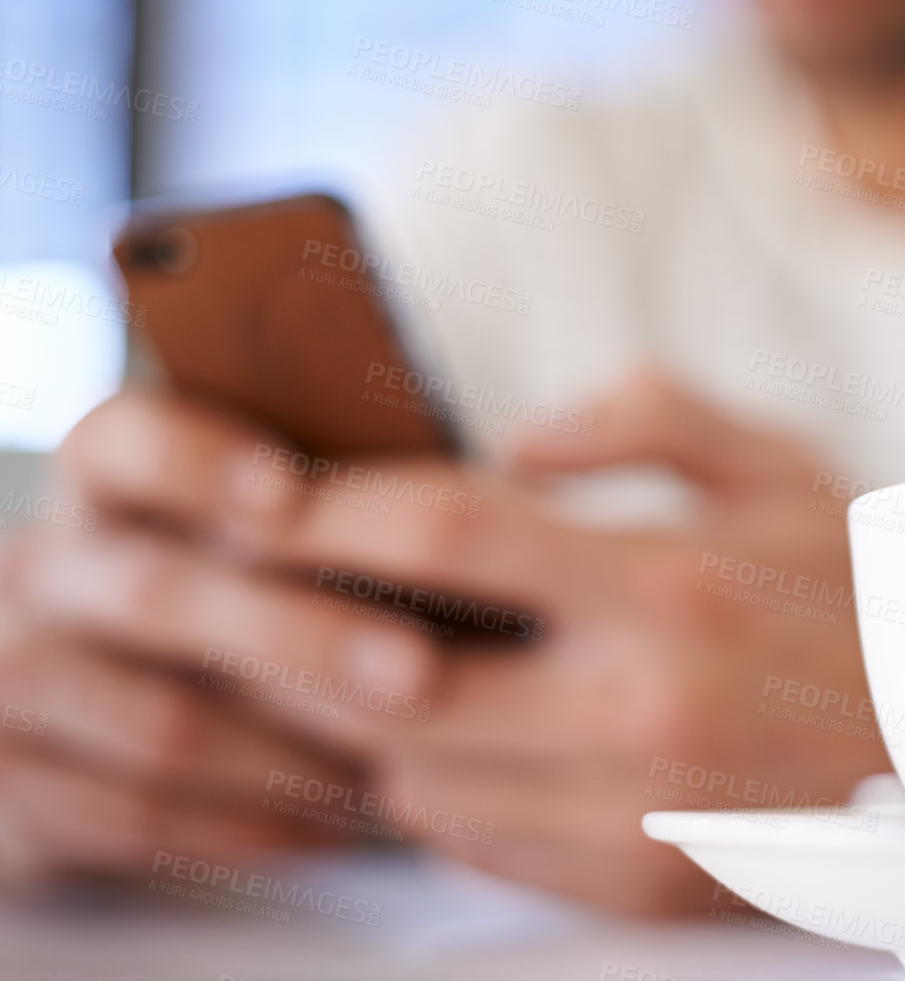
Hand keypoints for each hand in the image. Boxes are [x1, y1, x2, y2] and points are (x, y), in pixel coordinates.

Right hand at [0, 400, 395, 885]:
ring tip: (396, 768)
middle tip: (416, 675)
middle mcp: (48, 575)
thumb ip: (334, 515)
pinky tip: (332, 824)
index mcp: (105, 490)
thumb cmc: (237, 602)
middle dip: (298, 635)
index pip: (120, 443)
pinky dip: (248, 823)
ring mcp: (16, 682)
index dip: (197, 463)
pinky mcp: (13, 792)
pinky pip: (134, 816)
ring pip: (155, 721)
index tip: (290, 495)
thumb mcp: (262, 540)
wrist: (92, 727)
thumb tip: (493, 506)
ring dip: (289, 752)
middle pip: (158, 592)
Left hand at [2, 370, 890, 913]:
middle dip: (311, 636)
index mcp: (671, 580)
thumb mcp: (788, 464)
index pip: (442, 537)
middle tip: (284, 597)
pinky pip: (476, 848)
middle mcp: (642, 706)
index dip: (329, 515)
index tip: (273, 502)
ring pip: (415, 779)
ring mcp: (637, 812)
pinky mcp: (644, 882)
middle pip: (390, 680)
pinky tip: (466, 739)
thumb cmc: (872, 592)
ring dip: (374, 722)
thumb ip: (649, 416)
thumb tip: (511, 435)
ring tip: (381, 667)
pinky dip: (442, 793)